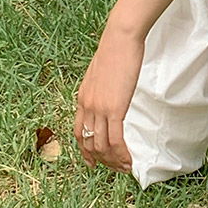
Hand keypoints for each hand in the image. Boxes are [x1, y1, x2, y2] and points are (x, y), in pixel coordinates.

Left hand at [74, 15, 145, 169]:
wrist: (119, 39)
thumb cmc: (114, 51)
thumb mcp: (101, 73)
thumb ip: (101, 88)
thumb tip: (109, 95)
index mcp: (82, 98)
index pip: (78, 132)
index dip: (84, 150)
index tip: (92, 161)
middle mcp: (87, 107)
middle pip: (89, 143)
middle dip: (101, 160)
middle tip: (115, 168)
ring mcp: (99, 109)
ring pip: (101, 145)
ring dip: (113, 160)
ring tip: (125, 167)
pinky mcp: (114, 109)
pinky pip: (115, 139)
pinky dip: (122, 153)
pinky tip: (129, 160)